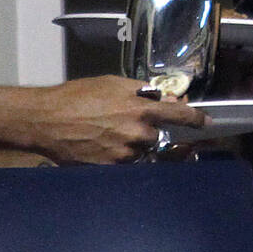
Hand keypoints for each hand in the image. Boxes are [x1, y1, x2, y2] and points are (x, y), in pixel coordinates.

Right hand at [28, 75, 207, 164]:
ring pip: (142, 151)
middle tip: (128, 122)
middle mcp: (137, 134)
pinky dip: (119, 154)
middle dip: (149, 130)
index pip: (179, 117)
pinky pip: (125, 163)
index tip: (205, 122)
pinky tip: (101, 142)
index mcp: (140, 109)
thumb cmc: (78, 95)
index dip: (196, 119)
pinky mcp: (111, 168)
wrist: (48, 120)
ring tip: (108, 131)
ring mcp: (125, 154)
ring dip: (134, 143)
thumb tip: (165, 99)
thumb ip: (142, 91)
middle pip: (158, 137)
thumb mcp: (112, 83)